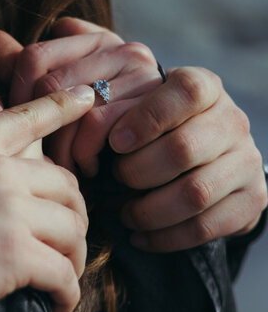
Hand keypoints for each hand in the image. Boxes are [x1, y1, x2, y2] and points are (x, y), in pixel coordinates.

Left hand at [0, 19, 163, 176]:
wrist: (168, 169)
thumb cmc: (100, 138)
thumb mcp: (61, 105)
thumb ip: (26, 70)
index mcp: (100, 42)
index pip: (34, 56)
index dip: (18, 98)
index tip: (21, 129)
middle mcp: (128, 51)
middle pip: (51, 84)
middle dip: (38, 129)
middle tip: (40, 157)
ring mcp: (150, 76)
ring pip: (76, 107)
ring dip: (63, 148)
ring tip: (66, 167)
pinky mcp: (164, 106)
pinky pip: (102, 125)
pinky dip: (88, 155)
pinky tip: (93, 169)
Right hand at [0, 86, 95, 311]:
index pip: (25, 116)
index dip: (62, 107)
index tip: (87, 100)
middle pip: (64, 181)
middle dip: (73, 211)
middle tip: (65, 237)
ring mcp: (6, 210)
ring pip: (73, 227)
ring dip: (72, 257)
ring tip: (60, 278)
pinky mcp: (12, 255)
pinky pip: (64, 275)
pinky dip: (67, 295)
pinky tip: (56, 308)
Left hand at [109, 67, 267, 250]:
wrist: (206, 163)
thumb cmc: (152, 131)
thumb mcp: (136, 106)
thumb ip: (105, 100)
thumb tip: (63, 75)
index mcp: (204, 87)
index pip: (186, 91)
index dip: (147, 118)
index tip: (115, 142)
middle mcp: (232, 120)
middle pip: (183, 149)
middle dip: (137, 172)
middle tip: (115, 179)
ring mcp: (247, 160)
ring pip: (194, 193)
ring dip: (148, 210)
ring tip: (125, 214)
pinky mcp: (253, 199)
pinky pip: (206, 226)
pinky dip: (165, 237)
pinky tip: (141, 236)